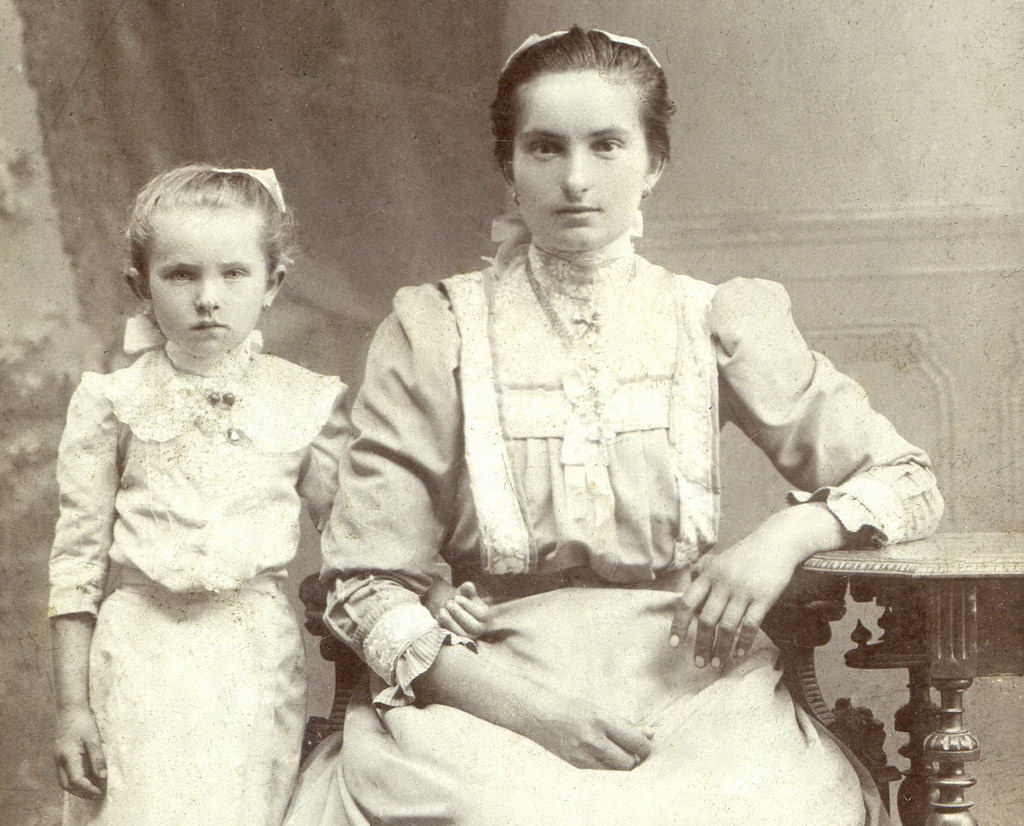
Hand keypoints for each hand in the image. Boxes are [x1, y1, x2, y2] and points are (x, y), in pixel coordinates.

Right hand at [54, 705, 106, 798]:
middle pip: (67, 785)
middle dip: (81, 792)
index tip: (100, 790)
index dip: (89, 788)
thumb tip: (103, 776)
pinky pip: (63, 773)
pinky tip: (85, 777)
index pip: (77, 780)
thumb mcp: (93, 738)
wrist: (69, 708)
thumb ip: (98, 758)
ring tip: (92, 789)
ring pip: (63, 781)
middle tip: (96, 794)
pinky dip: (73, 780)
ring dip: (76, 788)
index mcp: (68, 756)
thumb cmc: (83, 721)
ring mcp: (57, 758)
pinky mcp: (59, 755)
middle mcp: (59, 760)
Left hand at [424, 580, 491, 638]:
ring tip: (442, 609)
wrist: (449, 609)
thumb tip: (468, 586)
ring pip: (462, 634)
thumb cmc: (460, 600)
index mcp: (485, 616)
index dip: (469, 606)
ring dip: (450, 621)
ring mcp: (468, 636)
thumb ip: (467, 589)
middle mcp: (479, 629)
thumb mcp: (464, 593)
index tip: (457, 598)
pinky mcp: (456, 641)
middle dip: (460, 614)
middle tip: (449, 603)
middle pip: (474, 626)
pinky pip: (451, 637)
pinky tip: (439, 615)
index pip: (482, 614)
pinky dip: (444, 626)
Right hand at [523, 689, 653, 770]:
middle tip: (634, 749)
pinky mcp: (577, 764)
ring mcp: (583, 755)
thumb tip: (651, 734)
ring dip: (623, 762)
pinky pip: (603, 770)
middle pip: (629, 761)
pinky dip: (609, 764)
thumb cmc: (572, 707)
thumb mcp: (599, 709)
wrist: (538, 714)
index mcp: (600, 720)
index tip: (645, 741)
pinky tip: (604, 752)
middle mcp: (592, 739)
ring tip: (619, 749)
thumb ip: (624, 723)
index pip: (635, 742)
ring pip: (617, 769)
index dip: (645, 745)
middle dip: (636, 757)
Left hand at [668, 504, 844, 668]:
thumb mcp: (721, 558)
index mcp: (709, 575)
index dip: (679, 625)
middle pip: (706, 620)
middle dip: (701, 645)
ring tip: (717, 663)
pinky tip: (739, 653)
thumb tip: (690, 578)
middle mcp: (723, 584)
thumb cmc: (747, 552)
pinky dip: (743, 642)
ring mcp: (743, 591)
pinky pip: (750, 624)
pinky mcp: (763, 597)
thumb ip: (704, 570)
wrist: (777, 541)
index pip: (687, 603)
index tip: (674, 644)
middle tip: (698, 663)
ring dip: (721, 648)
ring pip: (727, 626)